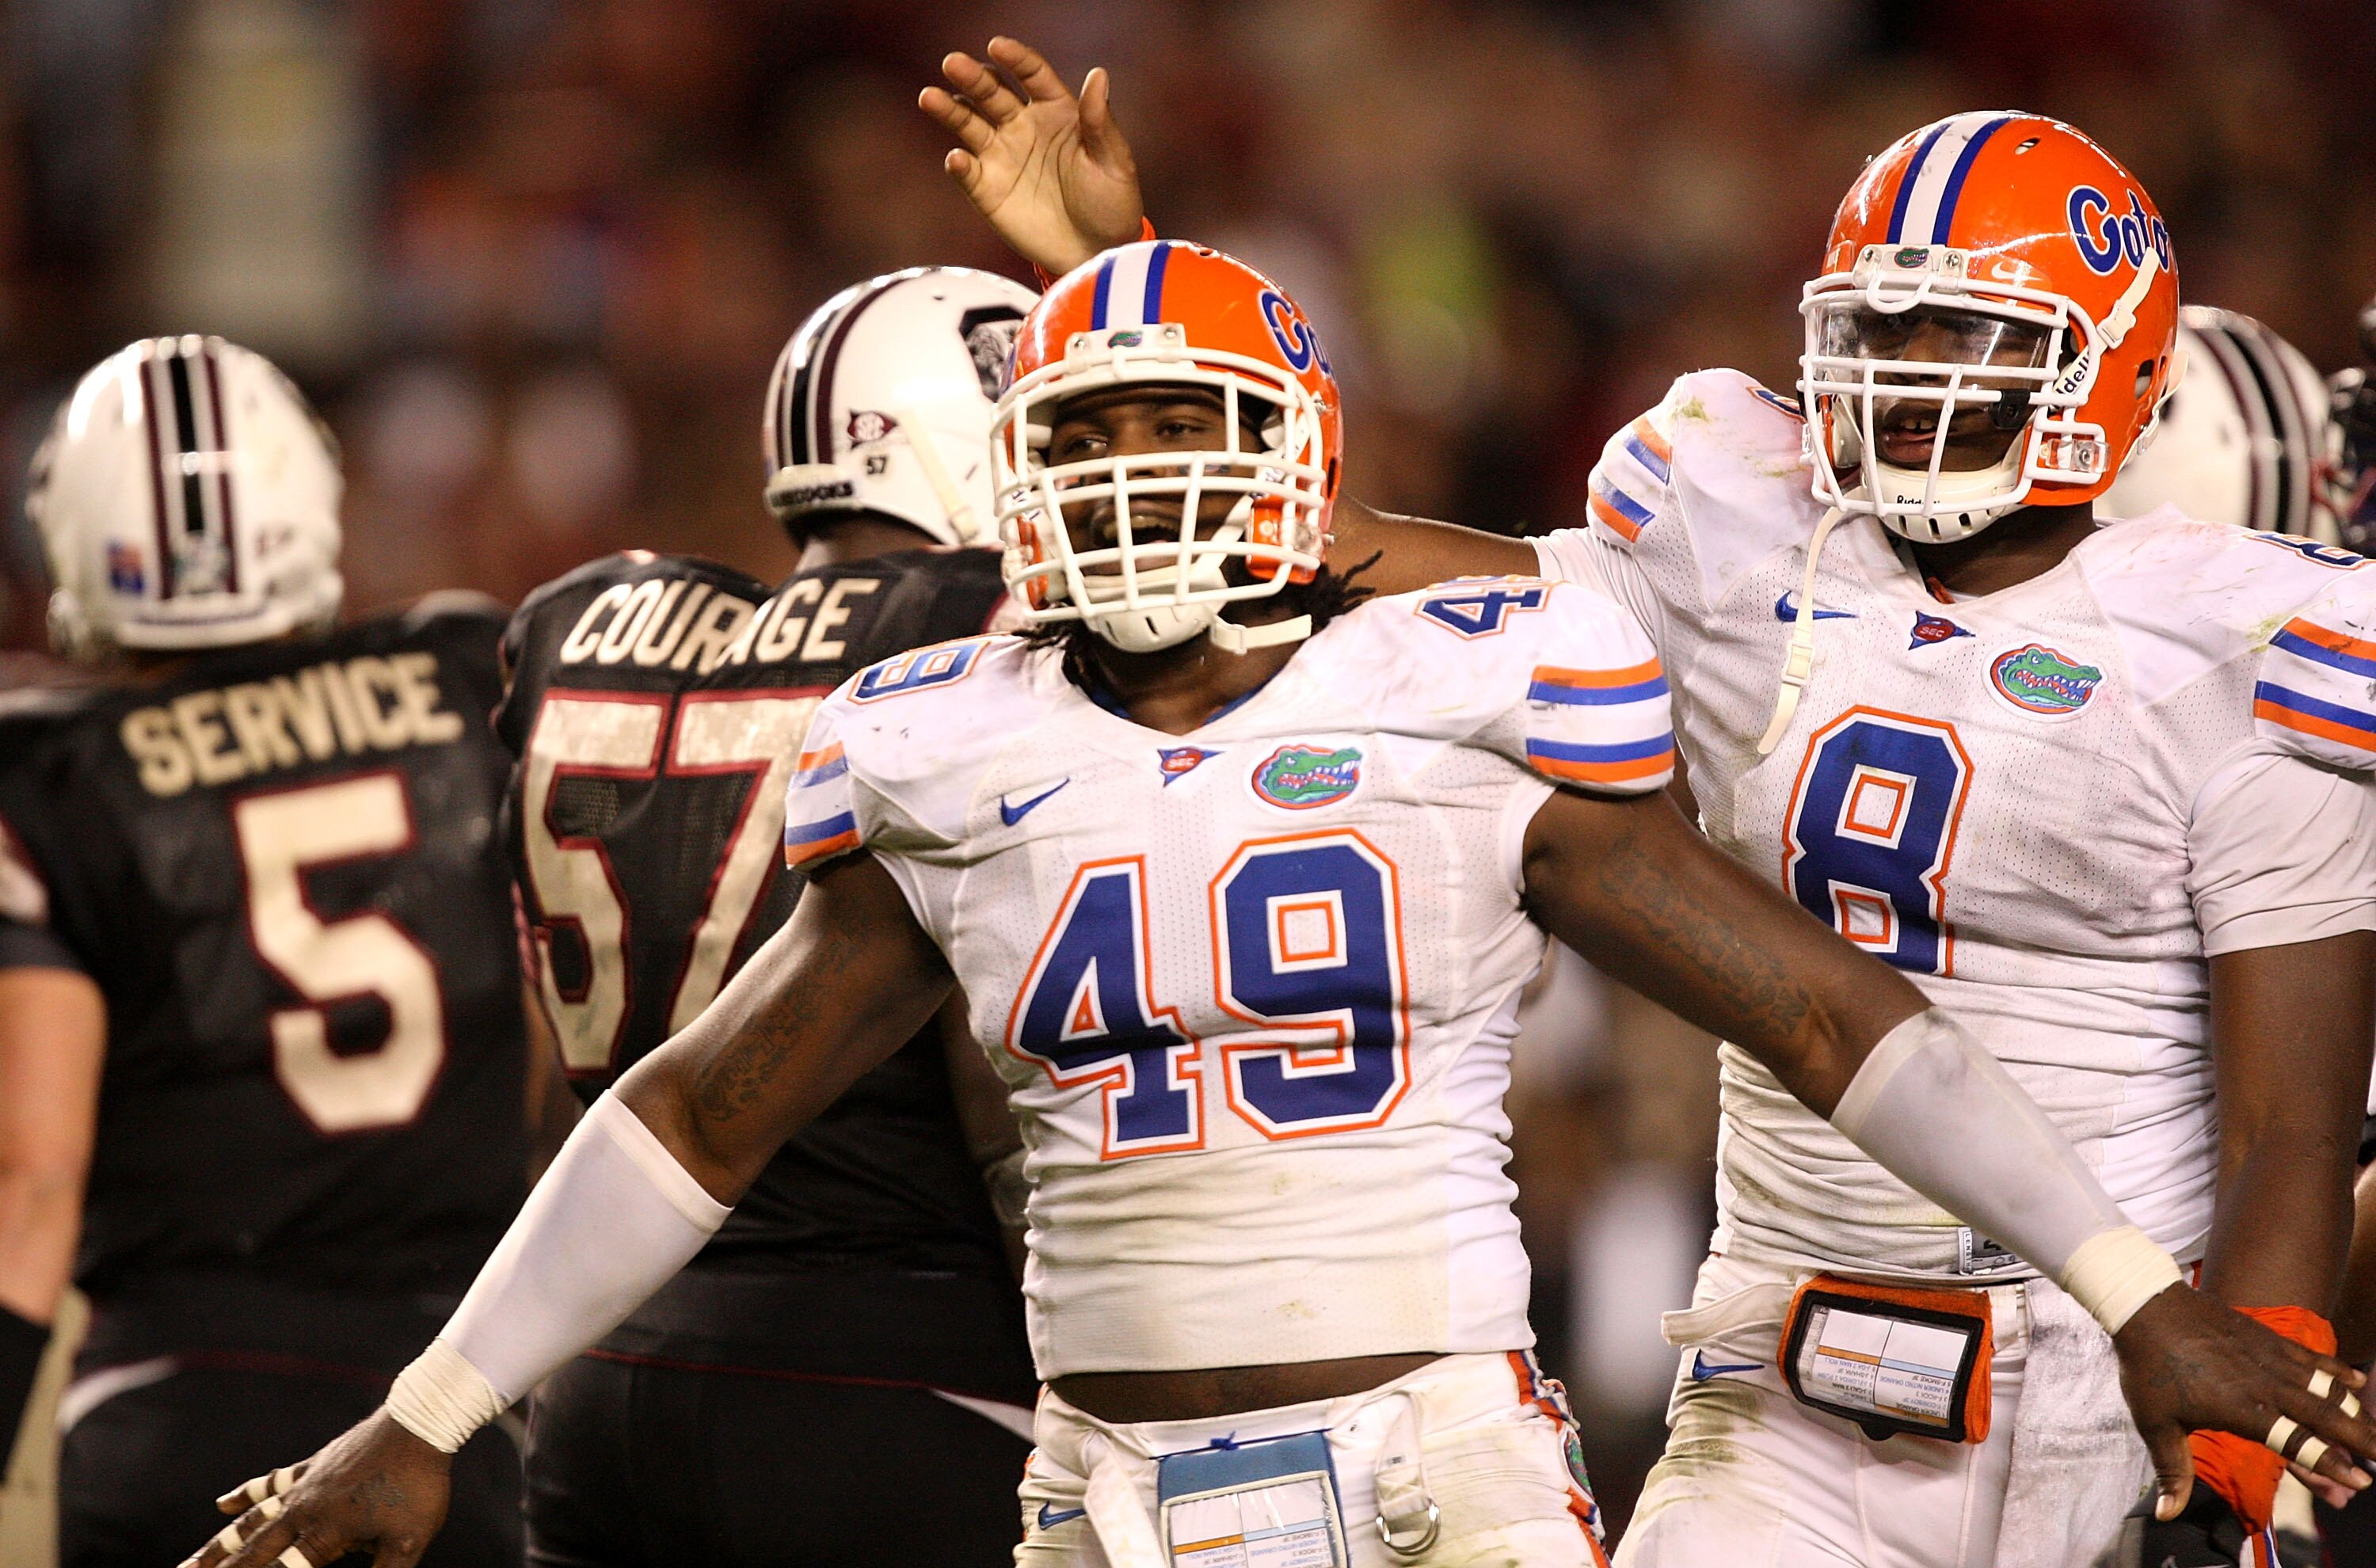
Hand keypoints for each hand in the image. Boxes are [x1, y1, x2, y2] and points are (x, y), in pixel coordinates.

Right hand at [179, 1411, 449, 1567]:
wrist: (421, 1422)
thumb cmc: (420, 1485)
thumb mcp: (408, 1542)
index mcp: (324, 1534)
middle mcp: (305, 1512)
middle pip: (252, 1550)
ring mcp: (306, 1487)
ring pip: (253, 1520)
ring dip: (221, 1542)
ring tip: (190, 1562)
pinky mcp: (313, 1466)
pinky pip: (273, 1483)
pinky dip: (248, 1494)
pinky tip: (223, 1504)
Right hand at [918, 37, 1143, 276]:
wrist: (1095, 253)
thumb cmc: (1111, 203)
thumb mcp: (1114, 162)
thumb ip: (1100, 121)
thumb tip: (1098, 74)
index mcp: (1056, 111)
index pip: (1031, 75)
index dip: (1015, 59)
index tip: (997, 46)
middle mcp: (1023, 126)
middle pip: (992, 93)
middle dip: (972, 77)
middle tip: (952, 63)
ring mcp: (1001, 156)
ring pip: (969, 124)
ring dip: (950, 109)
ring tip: (930, 97)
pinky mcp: (987, 189)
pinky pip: (967, 171)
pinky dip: (959, 164)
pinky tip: (958, 158)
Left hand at [2114, 1283, 2375, 1519]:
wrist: (2144, 1306)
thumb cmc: (2148, 1368)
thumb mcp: (2155, 1424)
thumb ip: (2172, 1471)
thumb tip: (2165, 1515)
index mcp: (2241, 1409)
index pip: (2296, 1442)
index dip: (2329, 1463)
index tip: (2359, 1479)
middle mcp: (2263, 1384)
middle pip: (2322, 1415)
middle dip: (2358, 1437)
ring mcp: (2268, 1358)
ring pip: (2323, 1387)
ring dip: (2354, 1408)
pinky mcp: (2265, 1337)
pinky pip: (2309, 1357)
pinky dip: (2335, 1370)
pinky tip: (2357, 1380)